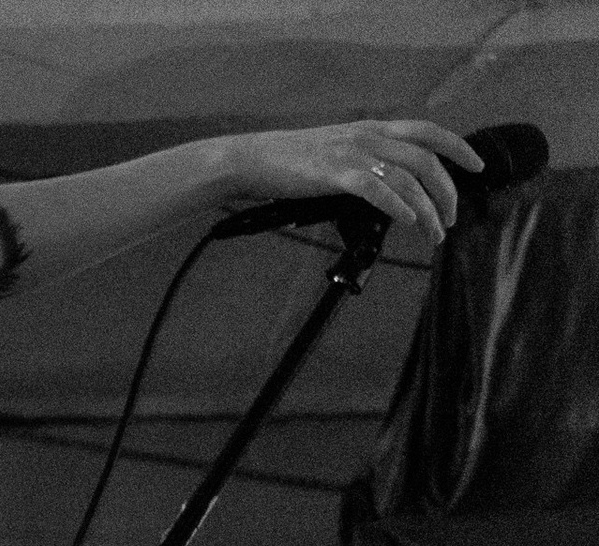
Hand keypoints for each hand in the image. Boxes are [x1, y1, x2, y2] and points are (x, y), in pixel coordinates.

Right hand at [223, 120, 483, 244]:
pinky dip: (399, 206)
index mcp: (371, 129)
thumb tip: (387, 192)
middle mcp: (368, 136)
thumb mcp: (334, 152)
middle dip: (447, 192)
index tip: (477, 167)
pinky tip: (408, 221)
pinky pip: (378, 189)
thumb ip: (363, 163)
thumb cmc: (287, 163)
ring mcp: (352, 153)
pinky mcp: (335, 174)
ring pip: (408, 178)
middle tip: (451, 219)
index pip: (428, 132)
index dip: (458, 148)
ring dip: (428, 209)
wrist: (250, 160)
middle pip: (427, 160)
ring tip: (434, 233)